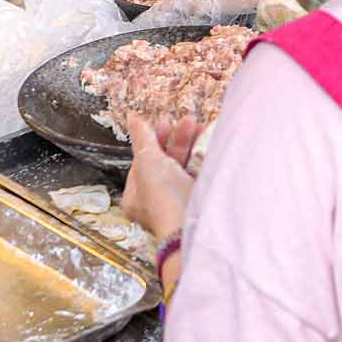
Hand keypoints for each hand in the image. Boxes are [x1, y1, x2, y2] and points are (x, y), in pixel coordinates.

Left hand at [121, 115, 198, 243]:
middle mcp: (157, 199)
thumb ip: (142, 138)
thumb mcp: (148, 161)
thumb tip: (132, 119)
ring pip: (185, 166)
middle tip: (188, 121)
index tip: (165, 123)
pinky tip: (209, 143)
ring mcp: (180, 200)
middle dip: (178, 139)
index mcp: (137, 196)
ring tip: (201, 127)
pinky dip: (204, 157)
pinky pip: (200, 173)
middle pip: (166, 162)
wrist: (190, 223)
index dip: (154, 140)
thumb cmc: (163, 198)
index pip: (144, 162)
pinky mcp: (199, 198)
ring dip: (193, 144)